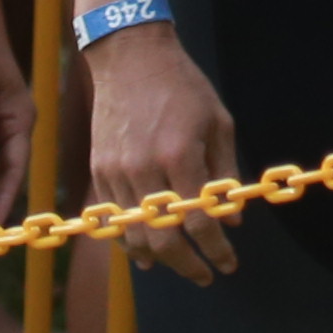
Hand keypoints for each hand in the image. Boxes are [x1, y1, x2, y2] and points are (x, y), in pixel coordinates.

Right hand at [86, 22, 244, 278]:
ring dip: (157, 258)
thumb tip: (233, 219)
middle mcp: (145, 168)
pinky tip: (143, 250)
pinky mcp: (99, 169)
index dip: (217, 250)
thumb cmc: (182, 85)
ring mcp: (116, 171)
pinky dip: (128, 239)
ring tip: (176, 264)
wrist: (131, 56)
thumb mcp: (218, 122)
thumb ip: (226, 172)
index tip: (228, 264)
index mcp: (180, 155)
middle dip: (187, 265)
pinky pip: (111, 218)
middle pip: (163, 238)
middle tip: (204, 276)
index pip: (200, 221)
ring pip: (133, 235)